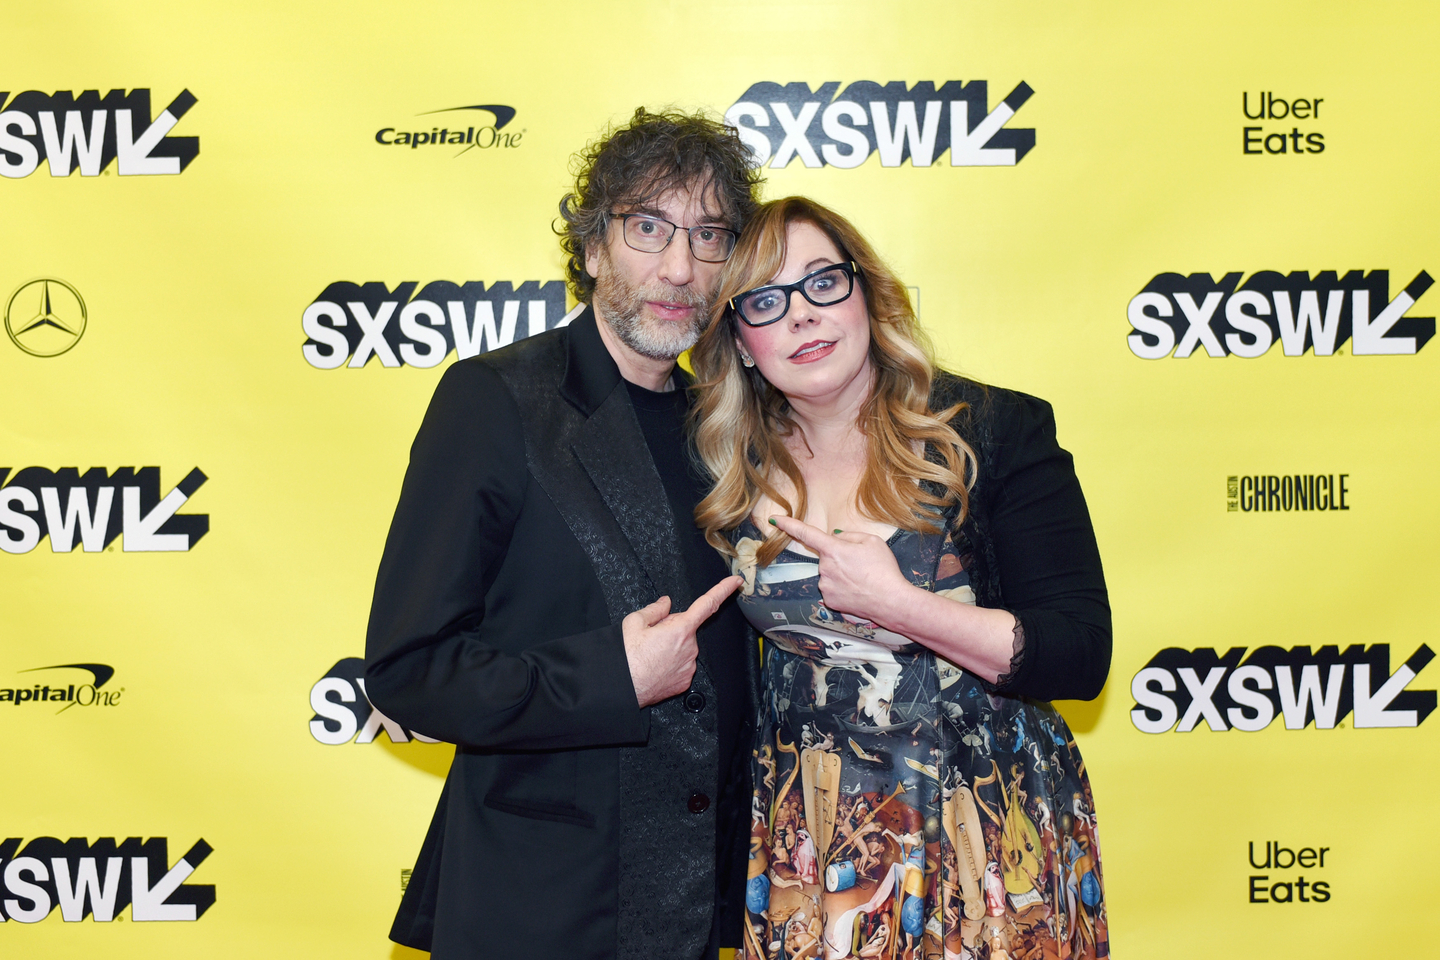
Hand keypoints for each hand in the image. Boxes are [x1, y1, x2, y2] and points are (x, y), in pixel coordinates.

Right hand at [623, 575, 742, 707]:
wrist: (621, 687)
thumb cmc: (626, 657)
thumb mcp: (634, 622)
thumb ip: (655, 609)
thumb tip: (665, 604)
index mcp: (680, 629)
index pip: (707, 603)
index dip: (723, 590)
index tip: (736, 582)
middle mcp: (690, 647)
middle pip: (686, 629)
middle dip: (673, 629)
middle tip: (652, 637)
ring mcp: (689, 666)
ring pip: (684, 648)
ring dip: (671, 647)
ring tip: (651, 654)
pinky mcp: (685, 681)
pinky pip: (682, 665)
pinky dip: (671, 663)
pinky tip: (656, 666)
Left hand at [767, 516, 913, 626]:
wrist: (891, 601)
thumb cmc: (884, 569)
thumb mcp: (872, 541)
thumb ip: (849, 536)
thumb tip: (835, 537)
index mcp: (833, 549)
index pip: (806, 533)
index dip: (788, 524)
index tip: (774, 520)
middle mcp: (824, 568)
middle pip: (826, 557)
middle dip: (839, 557)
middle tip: (861, 565)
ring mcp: (825, 586)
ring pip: (828, 574)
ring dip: (841, 574)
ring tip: (862, 579)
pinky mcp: (829, 601)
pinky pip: (832, 588)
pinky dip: (842, 588)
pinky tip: (857, 590)